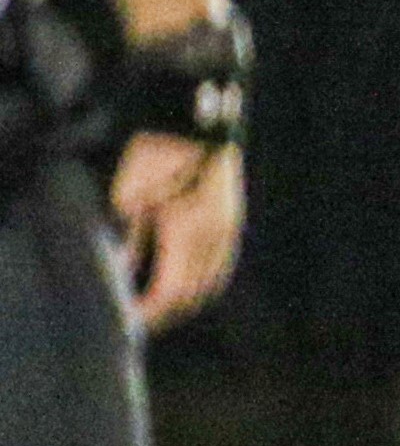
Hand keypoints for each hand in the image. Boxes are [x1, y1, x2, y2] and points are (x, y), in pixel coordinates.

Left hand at [109, 133, 242, 330]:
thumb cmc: (157, 156)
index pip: (170, 293)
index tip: (128, 321)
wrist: (196, 123)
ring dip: (188, 300)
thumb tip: (121, 271)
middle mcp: (214, 238)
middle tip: (140, 322)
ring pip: (212, 283)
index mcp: (186, 234)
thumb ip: (128, 240)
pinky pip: (221, 265)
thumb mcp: (130, 198)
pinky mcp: (232, 221)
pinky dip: (204, 282)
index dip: (149, 313)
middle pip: (193, 295)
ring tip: (162, 308)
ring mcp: (228, 230)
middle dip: (167, 313)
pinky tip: (186, 283)